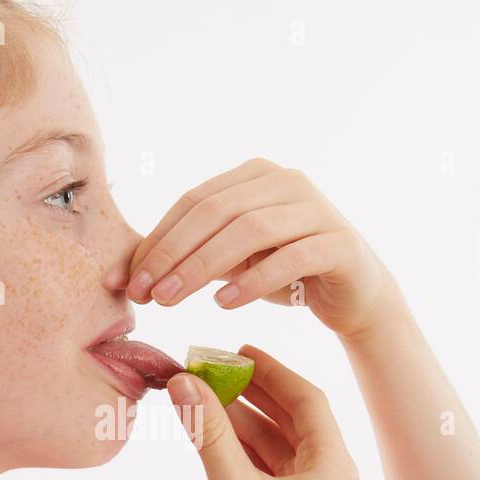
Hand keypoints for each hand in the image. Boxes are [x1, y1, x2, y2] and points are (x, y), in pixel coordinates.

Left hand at [127, 157, 396, 339]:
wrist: (355, 293)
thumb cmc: (285, 273)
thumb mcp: (231, 260)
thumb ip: (189, 257)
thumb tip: (124, 274)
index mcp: (253, 176)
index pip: (192, 202)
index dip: (155, 239)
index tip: (125, 280)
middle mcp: (285, 181)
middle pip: (215, 212)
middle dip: (172, 253)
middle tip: (144, 293)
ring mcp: (315, 208)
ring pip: (248, 230)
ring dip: (202, 266)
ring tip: (172, 299)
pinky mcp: (337, 242)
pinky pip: (289, 256)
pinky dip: (252, 280)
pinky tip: (224, 303)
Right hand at [167, 345, 360, 479]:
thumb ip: (210, 433)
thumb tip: (185, 382)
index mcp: (336, 469)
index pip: (308, 400)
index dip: (272, 371)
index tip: (237, 350)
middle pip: (293, 418)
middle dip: (252, 392)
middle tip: (213, 367)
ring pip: (278, 443)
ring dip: (242, 420)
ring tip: (204, 394)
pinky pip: (269, 468)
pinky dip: (241, 448)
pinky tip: (211, 432)